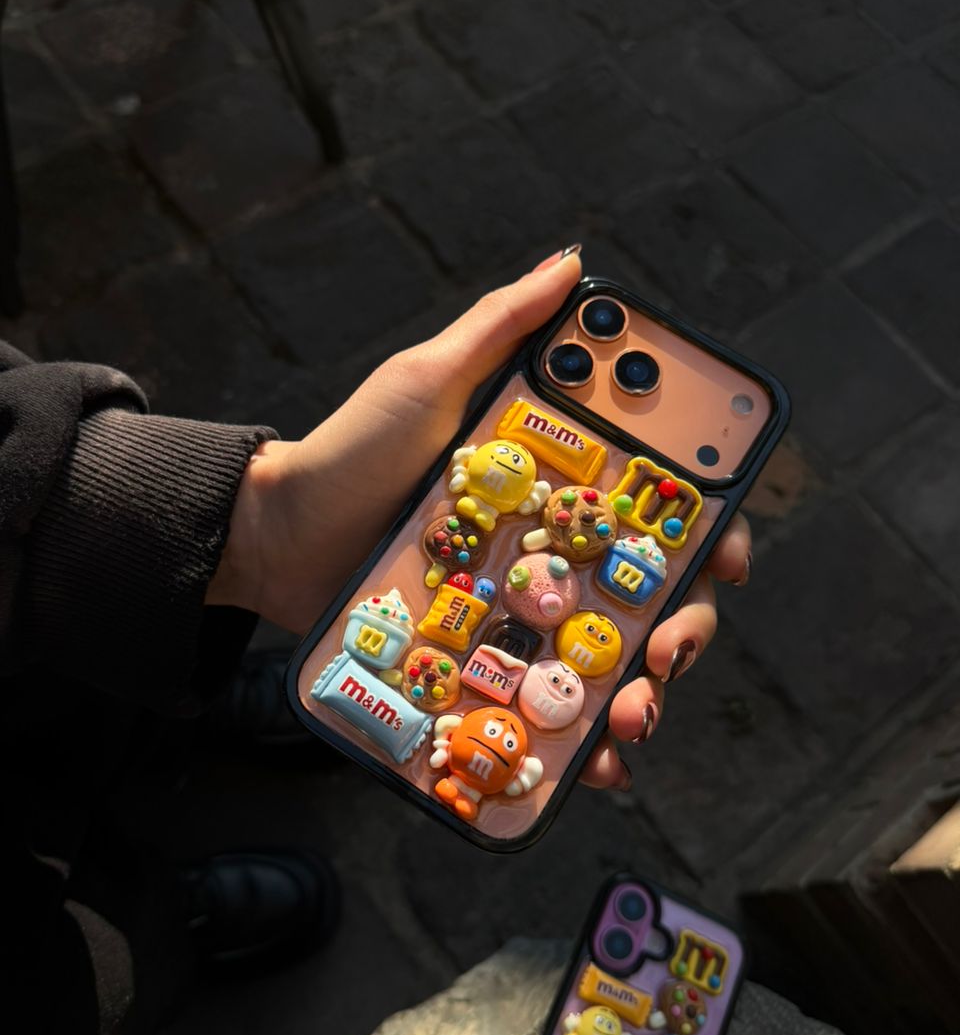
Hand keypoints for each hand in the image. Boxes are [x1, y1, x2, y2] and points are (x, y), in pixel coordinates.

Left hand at [208, 248, 751, 788]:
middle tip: (668, 656)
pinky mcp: (485, 666)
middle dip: (684, 630)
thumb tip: (574, 265)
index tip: (725, 557)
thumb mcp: (429, 381)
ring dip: (641, 698)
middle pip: (653, 596)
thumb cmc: (356, 451)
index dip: (710, 533)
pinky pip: (548, 709)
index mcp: (561, 490)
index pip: (659, 511)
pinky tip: (592, 769)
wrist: (278, 535)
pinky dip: (580, 744)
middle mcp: (554, 554)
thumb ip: (500, 330)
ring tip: (630, 723)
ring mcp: (522, 615)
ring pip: (610, 663)